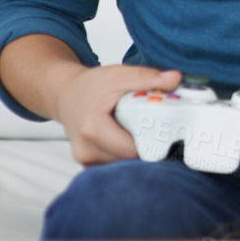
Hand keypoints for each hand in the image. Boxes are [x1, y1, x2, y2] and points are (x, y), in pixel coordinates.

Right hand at [49, 64, 181, 166]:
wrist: (65, 95)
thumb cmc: (90, 86)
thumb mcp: (118, 74)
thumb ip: (146, 77)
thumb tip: (174, 79)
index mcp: (93, 130)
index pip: (133, 150)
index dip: (153, 141)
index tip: (167, 132)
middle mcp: (86, 150)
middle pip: (130, 160)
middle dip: (147, 146)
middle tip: (157, 130)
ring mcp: (86, 160)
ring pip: (124, 165)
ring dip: (136, 151)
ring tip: (139, 131)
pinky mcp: (89, 165)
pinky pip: (116, 165)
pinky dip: (126, 154)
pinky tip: (128, 138)